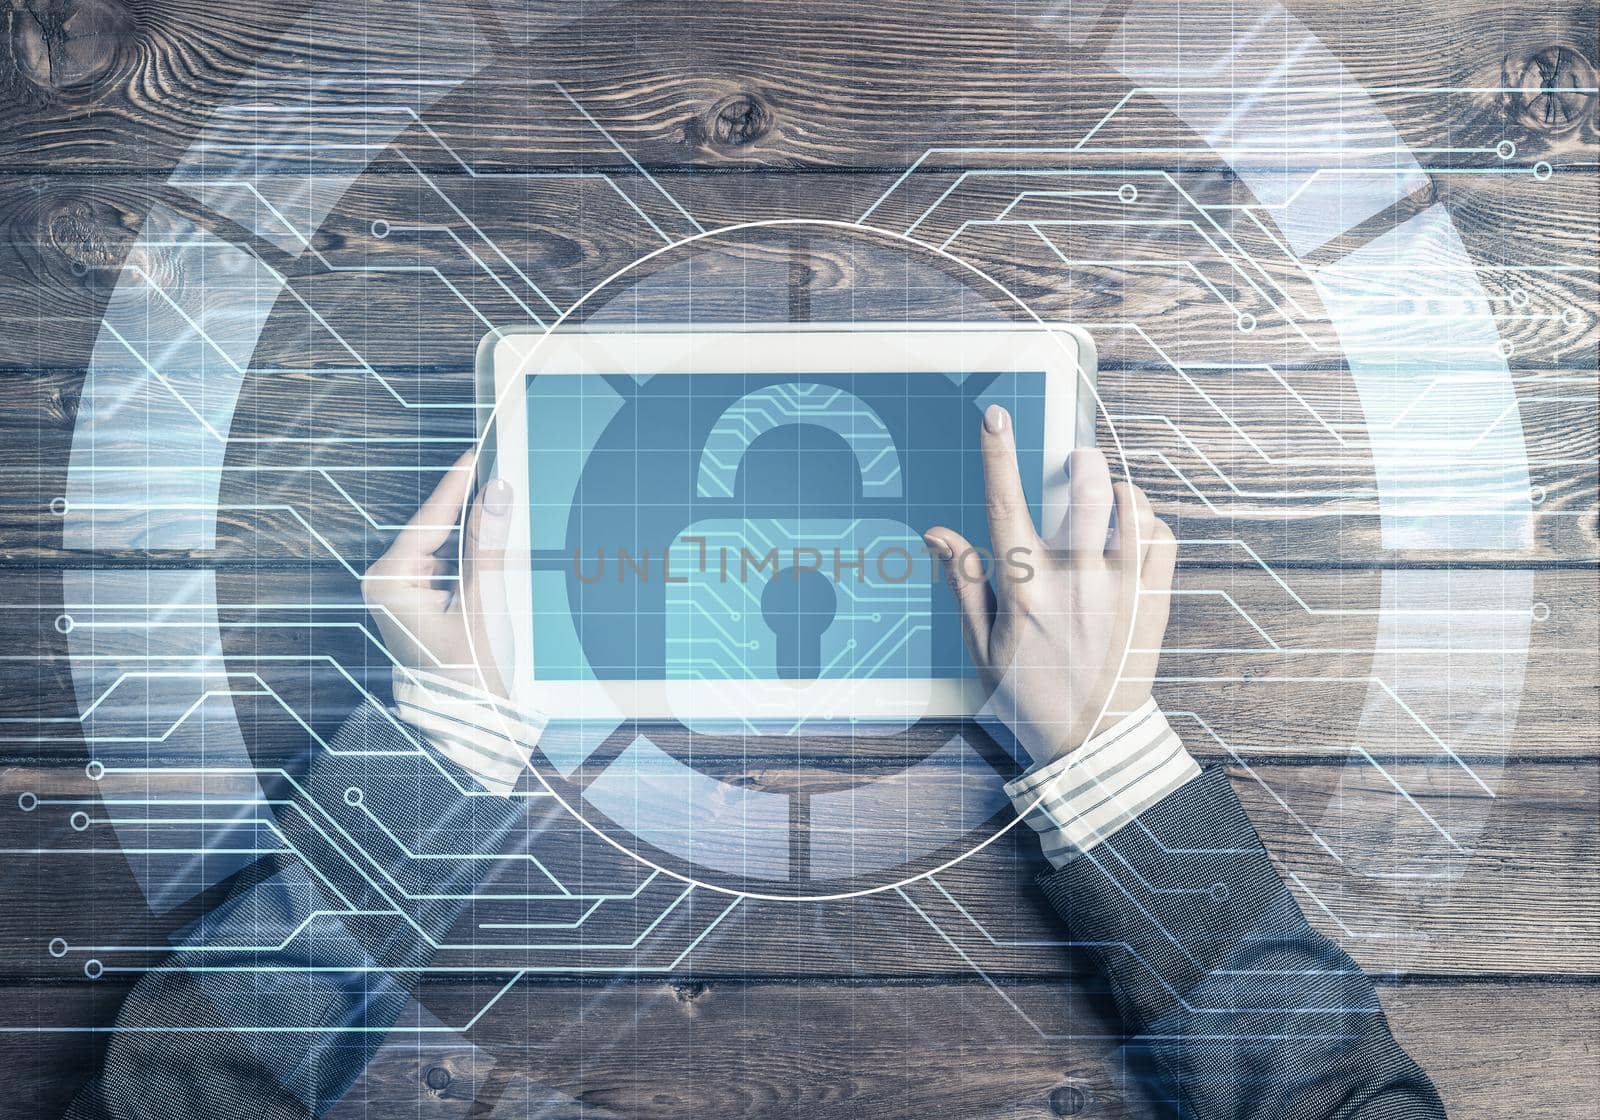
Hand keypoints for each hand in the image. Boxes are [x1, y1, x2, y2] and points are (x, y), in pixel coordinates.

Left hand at [362, 451, 514, 697]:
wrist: (471, 717)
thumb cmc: (468, 669)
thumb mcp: (482, 601)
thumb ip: (488, 543)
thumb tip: (497, 493)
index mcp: (388, 582)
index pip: (428, 520)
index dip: (456, 485)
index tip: (475, 454)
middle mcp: (386, 583)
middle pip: (435, 531)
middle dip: (470, 510)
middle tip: (500, 476)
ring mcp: (401, 593)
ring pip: (444, 547)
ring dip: (475, 535)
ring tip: (506, 510)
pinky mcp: (420, 601)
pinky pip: (448, 565)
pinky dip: (472, 557)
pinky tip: (497, 543)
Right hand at [923, 405, 1176, 767]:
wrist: (1092, 743)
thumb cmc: (1029, 696)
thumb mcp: (981, 647)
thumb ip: (964, 583)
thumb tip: (938, 533)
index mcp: (1027, 591)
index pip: (1005, 505)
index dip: (998, 455)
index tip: (996, 416)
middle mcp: (1077, 581)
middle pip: (1086, 487)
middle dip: (1079, 460)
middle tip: (1073, 461)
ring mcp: (1123, 588)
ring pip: (1131, 504)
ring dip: (1117, 488)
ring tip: (1105, 496)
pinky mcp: (1154, 599)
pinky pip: (1162, 538)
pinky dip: (1148, 522)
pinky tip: (1132, 531)